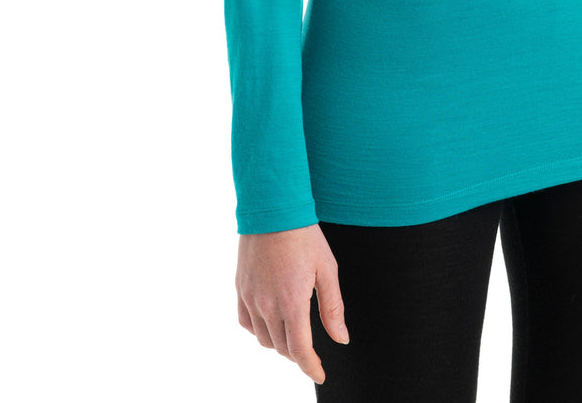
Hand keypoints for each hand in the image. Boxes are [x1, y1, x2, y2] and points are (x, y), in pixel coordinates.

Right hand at [236, 224, 348, 384]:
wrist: (273, 208)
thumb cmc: (305, 236)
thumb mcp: (327, 269)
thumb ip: (333, 308)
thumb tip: (341, 338)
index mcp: (292, 303)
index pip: (300, 351)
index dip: (311, 367)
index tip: (320, 374)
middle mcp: (267, 306)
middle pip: (282, 348)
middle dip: (298, 355)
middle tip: (311, 351)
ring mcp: (250, 298)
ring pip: (264, 339)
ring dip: (279, 343)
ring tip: (293, 334)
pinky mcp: (240, 288)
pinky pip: (246, 323)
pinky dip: (259, 330)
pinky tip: (270, 322)